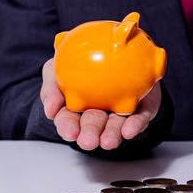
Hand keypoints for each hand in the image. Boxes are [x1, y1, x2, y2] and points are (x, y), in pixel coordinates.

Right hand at [40, 58, 161, 150]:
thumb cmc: (83, 63)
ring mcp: (120, 112)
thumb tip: (50, 110)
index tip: (70, 133)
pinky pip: (140, 117)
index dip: (68, 128)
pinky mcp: (142, 108)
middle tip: (88, 141)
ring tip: (108, 141)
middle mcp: (99, 113)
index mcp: (77, 107)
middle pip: (93, 126)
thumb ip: (51, 86)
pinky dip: (135, 125)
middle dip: (90, 135)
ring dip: (111, 135)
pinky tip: (129, 130)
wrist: (118, 51)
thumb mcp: (55, 69)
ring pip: (116, 125)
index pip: (69, 120)